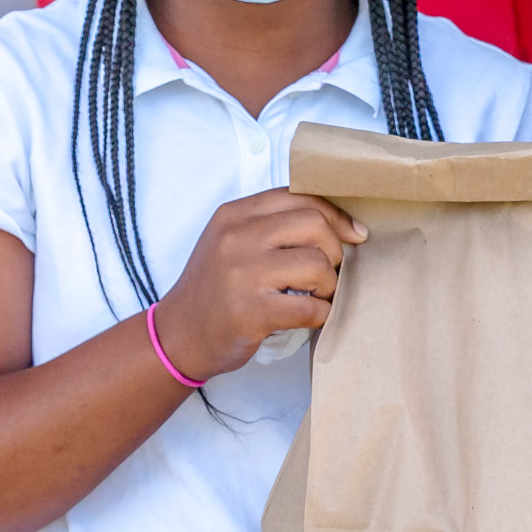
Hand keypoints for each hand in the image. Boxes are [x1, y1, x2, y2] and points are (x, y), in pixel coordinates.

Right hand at [151, 189, 363, 380]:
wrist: (178, 335)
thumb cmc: (215, 288)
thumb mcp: (231, 241)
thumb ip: (271, 224)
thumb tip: (339, 224)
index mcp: (234, 214)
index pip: (299, 196)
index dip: (335, 215)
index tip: (353, 234)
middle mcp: (236, 238)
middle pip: (314, 224)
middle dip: (336, 250)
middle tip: (329, 271)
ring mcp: (242, 274)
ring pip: (317, 264)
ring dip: (329, 285)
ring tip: (318, 295)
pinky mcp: (251, 312)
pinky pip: (310, 307)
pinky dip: (322, 313)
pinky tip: (313, 317)